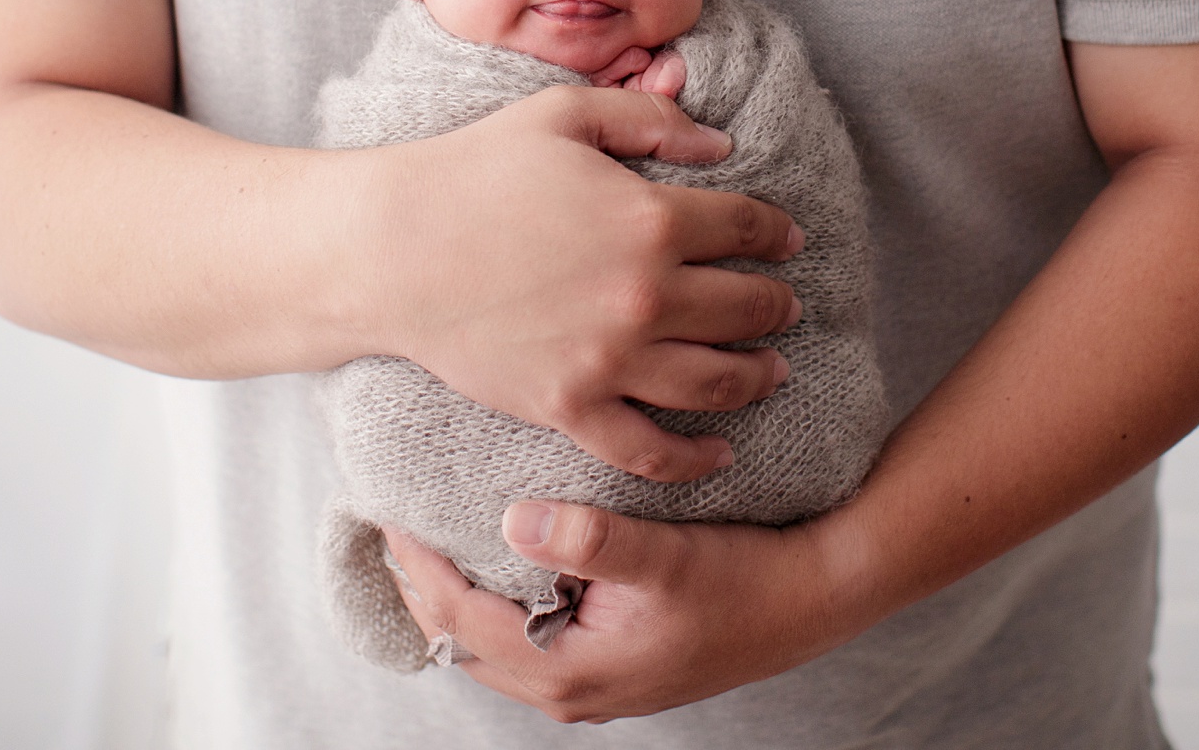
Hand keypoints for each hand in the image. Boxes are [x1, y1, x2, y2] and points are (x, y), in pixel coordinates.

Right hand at [358, 86, 803, 481]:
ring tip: (772, 371)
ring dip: (758, 376)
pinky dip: (695, 457)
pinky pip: (651, 448)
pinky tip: (719, 451)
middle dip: (777, 306)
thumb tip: (721, 147)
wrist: (394, 250)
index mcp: (651, 217)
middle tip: (785, 307)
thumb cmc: (475, 171)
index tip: (786, 240)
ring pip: (717, 381)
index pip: (747, 229)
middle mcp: (644, 295)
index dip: (777, 233)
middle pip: (747, 308)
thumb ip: (650, 123)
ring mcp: (611, 358)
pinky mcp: (571, 406)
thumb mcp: (565, 116)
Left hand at [382, 502, 862, 722]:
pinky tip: (495, 562)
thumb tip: (512, 522)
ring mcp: (591, 685)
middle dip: (420, 584)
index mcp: (572, 670)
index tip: (385, 509)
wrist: (814, 600)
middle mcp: (572, 690)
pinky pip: (525, 641)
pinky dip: (495, 604)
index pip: (458, 620)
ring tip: (425, 538)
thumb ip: (590, 538)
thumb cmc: (745, 578)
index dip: (415, 565)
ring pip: (491, 646)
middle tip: (387, 521)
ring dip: (455, 597)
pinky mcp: (609, 667)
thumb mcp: (667, 554)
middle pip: (462, 641)